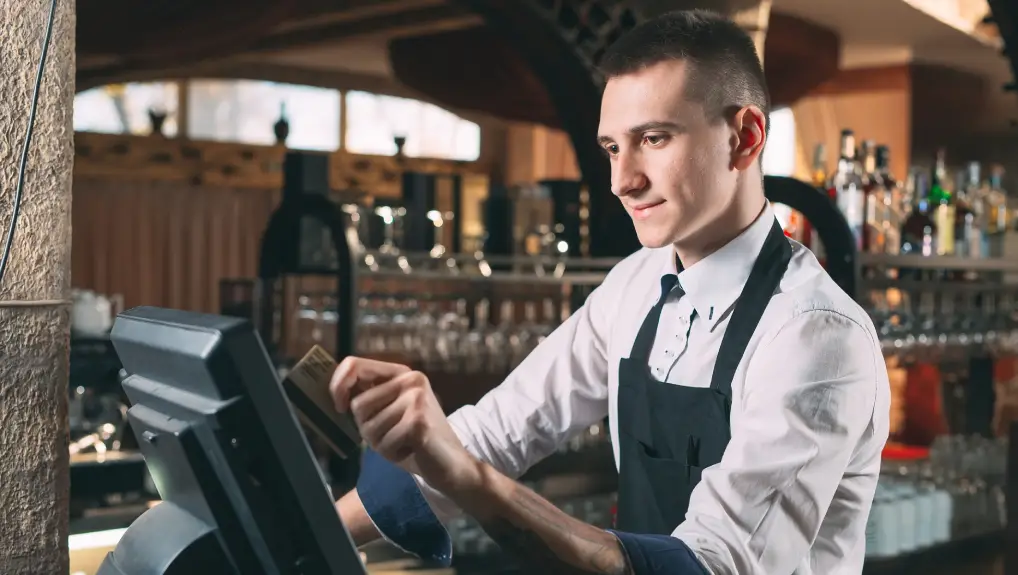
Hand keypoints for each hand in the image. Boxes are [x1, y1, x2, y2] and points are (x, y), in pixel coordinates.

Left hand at [329, 356, 481, 492]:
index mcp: (403, 373)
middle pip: (358, 404)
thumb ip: (369, 397)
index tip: (340, 406)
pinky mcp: (418, 420)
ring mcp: (416, 398)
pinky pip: (383, 443)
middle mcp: (411, 380)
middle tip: (393, 435)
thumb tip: (334, 391)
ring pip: (368, 427)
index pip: (354, 364)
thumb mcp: (390, 412)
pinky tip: (412, 451)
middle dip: (367, 429)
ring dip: (381, 444)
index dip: (338, 385)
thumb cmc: (415, 442)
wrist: (453, 465)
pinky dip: (393, 454)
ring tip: (405, 443)